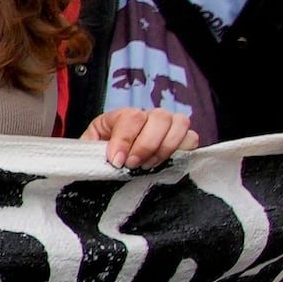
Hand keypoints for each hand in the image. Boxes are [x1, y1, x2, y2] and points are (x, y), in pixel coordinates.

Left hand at [82, 105, 199, 169]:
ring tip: (149, 165)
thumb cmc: (103, 155)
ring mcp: (168, 125)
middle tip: (134, 165)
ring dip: (165, 147)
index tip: (117, 161)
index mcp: (122, 116)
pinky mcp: (182, 138)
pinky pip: (192, 138)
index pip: (130, 117)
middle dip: (146, 145)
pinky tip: (167, 163)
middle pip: (159, 117)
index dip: (125, 139)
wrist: (116, 163)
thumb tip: (94, 157)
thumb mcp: (90, 150)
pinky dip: (183, 150)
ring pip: (179, 123)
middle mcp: (148, 116)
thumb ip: (90, 150)